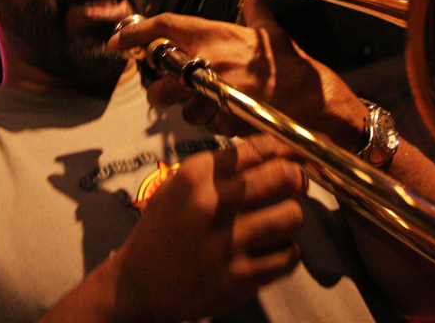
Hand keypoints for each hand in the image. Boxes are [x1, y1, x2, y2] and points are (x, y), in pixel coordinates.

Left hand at [108, 0, 367, 148]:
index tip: (118, 42)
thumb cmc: (291, 67)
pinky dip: (209, 122)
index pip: (165, 27)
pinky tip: (225, 115)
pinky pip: (201, 124)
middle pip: (162, 76)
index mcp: (216, 35)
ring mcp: (213, 92)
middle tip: (167, 88)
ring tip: (208, 103)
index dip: (137, 34)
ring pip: (179, 105)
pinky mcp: (220, 119)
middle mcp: (209, 61)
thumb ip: (258, 9)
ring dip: (188, 108)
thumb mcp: (272, 33)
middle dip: (161, 87)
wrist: (314, 103)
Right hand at [109, 135, 306, 321]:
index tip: (293, 154)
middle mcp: (213, 205)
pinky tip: (273, 249)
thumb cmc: (163, 230)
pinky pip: (288, 256)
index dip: (284, 149)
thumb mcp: (180, 186)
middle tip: (295, 185)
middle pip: (284, 177)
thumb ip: (222, 169)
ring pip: (292, 216)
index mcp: (196, 177)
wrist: (138, 286)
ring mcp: (228, 244)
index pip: (258, 148)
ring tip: (279, 219)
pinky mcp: (240, 279)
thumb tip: (274, 152)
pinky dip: (287, 251)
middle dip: (296, 178)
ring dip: (291, 216)